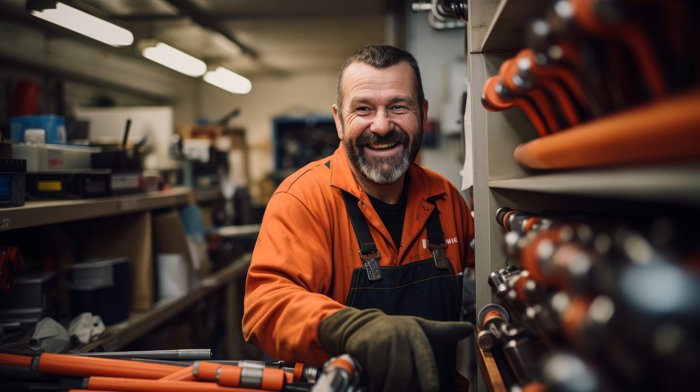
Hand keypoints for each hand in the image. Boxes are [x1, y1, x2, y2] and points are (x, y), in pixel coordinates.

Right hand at [318, 307, 472, 390]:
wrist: (363, 323)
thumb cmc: (397, 332)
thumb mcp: (421, 328)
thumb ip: (444, 331)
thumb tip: (469, 328)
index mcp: (417, 334)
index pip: (425, 360)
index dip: (428, 378)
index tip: (431, 390)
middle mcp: (400, 335)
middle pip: (403, 374)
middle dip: (401, 390)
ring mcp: (381, 339)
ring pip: (387, 377)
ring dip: (387, 389)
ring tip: (386, 388)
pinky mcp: (364, 344)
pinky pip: (371, 374)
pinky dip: (374, 384)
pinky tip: (374, 383)